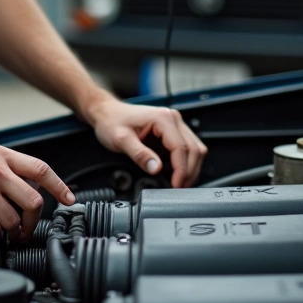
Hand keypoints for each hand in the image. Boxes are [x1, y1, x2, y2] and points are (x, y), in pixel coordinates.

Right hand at [0, 145, 74, 240]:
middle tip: (25, 228)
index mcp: (0, 155)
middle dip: (32, 220)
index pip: (41, 170)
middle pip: (33, 201)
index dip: (60, 186)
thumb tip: (33, 191)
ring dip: (8, 229)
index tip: (69, 199)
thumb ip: (8, 170)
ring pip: (13, 220)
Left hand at [86, 98, 206, 187]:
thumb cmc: (112, 122)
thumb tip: (156, 168)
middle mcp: (172, 118)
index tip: (176, 185)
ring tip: (180, 184)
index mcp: (163, 118)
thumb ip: (139, 155)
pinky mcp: (172, 132)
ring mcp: (174, 124)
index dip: (181, 170)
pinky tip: (178, 174)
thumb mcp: (121, 140)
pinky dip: (186, 163)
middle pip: (194, 149)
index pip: (181, 148)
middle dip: (189, 172)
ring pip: (195, 149)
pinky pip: (187, 148)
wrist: (107, 113)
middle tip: (180, 189)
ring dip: (191, 168)